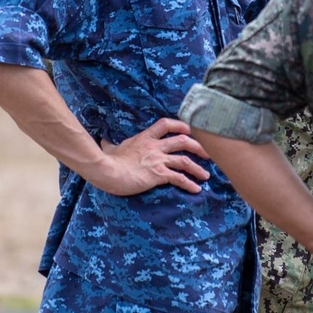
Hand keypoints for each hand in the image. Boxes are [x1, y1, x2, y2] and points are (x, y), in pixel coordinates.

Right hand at [96, 118, 210, 195]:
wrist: (107, 171)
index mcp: (145, 138)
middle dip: (199, 147)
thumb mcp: (110, 148)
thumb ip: (111, 144)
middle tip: (208, 154)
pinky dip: (190, 184)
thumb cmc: (108, 161)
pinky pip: (179, 178)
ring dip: (198, 169)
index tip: (190, 130)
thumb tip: (104, 141)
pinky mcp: (159, 174)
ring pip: (185, 161)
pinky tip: (196, 189)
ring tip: (206, 176)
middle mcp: (155, 146)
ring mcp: (158, 160)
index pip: (166, 124)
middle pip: (183, 141)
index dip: (180, 125)